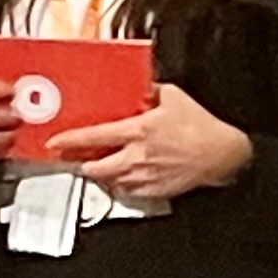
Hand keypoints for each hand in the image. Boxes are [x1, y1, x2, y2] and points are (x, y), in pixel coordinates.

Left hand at [47, 80, 251, 201]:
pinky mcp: (154, 191)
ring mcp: (144, 177)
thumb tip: (135, 85)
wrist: (222, 155)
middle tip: (72, 157)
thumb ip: (149, 91)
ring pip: (109, 181)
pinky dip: (119, 184)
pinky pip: (127, 192)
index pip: (94, 136)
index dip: (70, 141)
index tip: (55, 142)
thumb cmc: (200, 127)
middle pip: (94, 167)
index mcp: (139, 130)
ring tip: (97, 165)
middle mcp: (137, 156)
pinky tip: (122, 175)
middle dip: (80, 163)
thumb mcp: (173, 97)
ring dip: (100, 174)